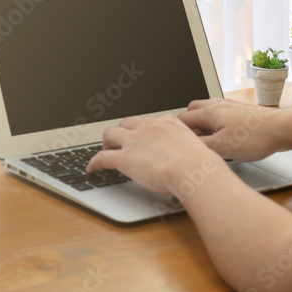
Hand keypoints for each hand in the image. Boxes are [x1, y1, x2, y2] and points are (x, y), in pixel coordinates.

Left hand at [86, 115, 219, 195]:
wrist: (192, 168)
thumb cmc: (200, 163)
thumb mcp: (195, 147)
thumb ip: (187, 149)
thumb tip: (191, 158)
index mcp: (166, 123)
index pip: (147, 122)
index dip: (141, 131)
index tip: (141, 138)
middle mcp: (147, 127)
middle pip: (126, 123)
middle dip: (121, 133)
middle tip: (121, 143)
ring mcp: (134, 141)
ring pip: (110, 134)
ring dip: (106, 143)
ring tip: (105, 151)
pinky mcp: (124, 158)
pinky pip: (102, 157)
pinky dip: (94, 163)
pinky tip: (92, 169)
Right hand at [178, 98, 285, 161]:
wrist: (282, 128)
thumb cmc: (256, 137)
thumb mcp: (222, 148)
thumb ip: (201, 146)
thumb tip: (185, 148)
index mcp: (210, 112)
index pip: (182, 119)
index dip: (177, 133)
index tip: (176, 144)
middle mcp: (218, 105)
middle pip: (193, 110)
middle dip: (188, 125)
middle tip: (193, 142)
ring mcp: (231, 106)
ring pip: (208, 110)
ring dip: (203, 123)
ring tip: (208, 139)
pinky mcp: (241, 110)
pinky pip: (221, 112)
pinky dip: (217, 122)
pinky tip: (225, 135)